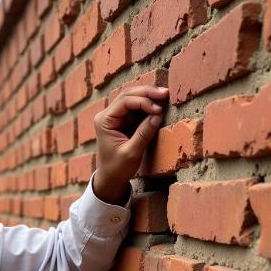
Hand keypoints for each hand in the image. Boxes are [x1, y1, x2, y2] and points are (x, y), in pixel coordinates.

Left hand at [93, 86, 168, 203]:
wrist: (110, 178)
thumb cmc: (117, 168)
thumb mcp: (132, 153)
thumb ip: (144, 134)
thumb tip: (158, 115)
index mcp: (104, 121)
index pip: (124, 101)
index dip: (143, 101)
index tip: (158, 109)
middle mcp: (107, 115)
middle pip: (128, 94)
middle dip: (147, 93)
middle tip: (166, 93)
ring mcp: (114, 116)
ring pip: (132, 97)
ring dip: (148, 96)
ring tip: (165, 95)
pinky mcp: (123, 120)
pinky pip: (135, 106)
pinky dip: (147, 104)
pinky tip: (159, 103)